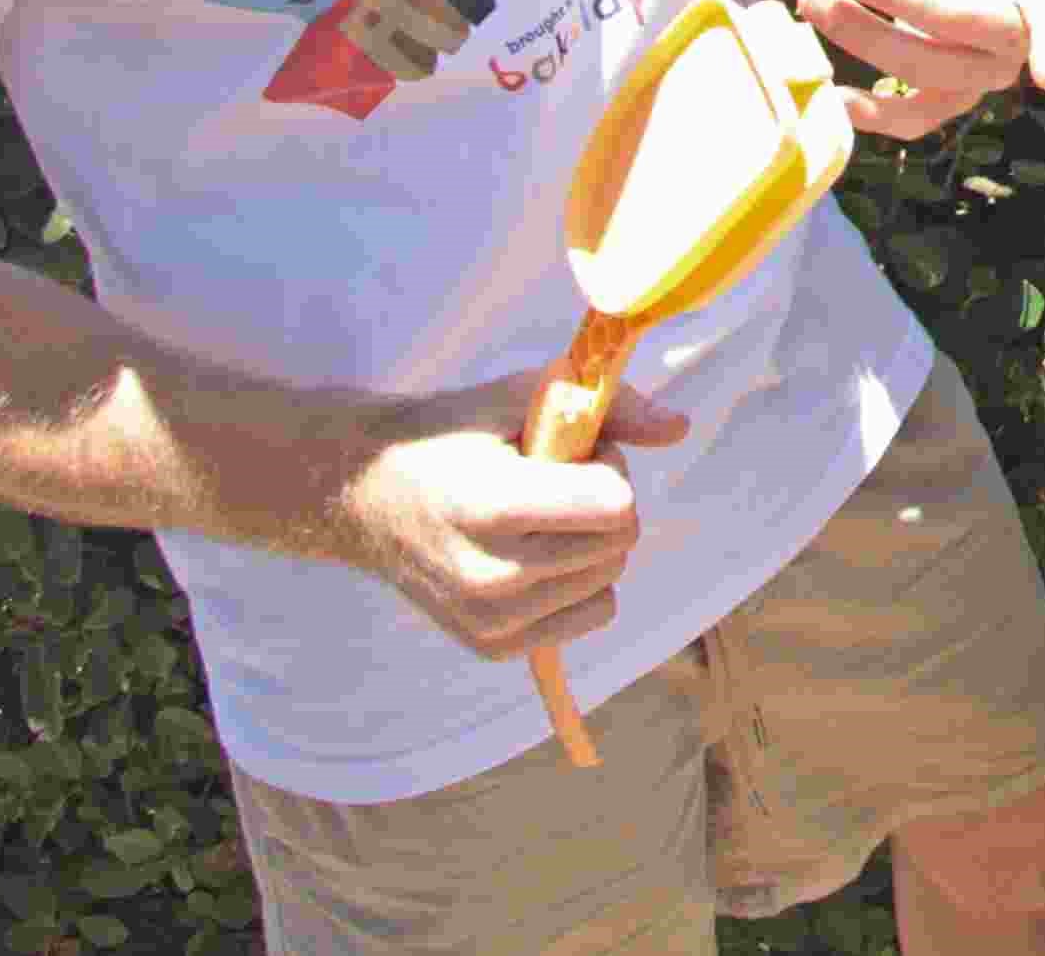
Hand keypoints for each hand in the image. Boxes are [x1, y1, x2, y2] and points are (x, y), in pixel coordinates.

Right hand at [330, 368, 691, 660]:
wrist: (364, 495)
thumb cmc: (448, 435)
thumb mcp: (521, 397)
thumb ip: (609, 408)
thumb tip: (681, 427)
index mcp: (495, 507)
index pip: (615, 505)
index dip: (609, 467)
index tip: (572, 454)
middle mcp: (493, 576)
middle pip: (618, 544)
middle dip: (604, 503)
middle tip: (553, 483)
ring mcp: (491, 620)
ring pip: (609, 581)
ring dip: (593, 544)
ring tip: (539, 518)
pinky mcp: (492, 647)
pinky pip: (591, 616)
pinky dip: (582, 585)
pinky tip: (537, 556)